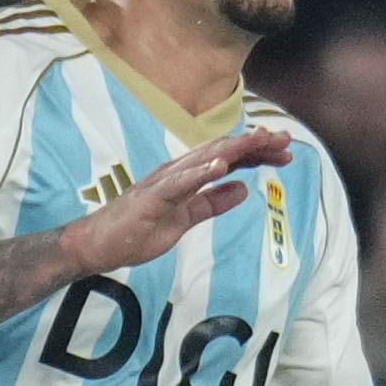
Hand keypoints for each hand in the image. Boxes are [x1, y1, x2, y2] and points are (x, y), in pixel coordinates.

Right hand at [59, 127, 292, 272]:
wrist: (99, 245)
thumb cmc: (138, 229)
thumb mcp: (186, 218)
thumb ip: (213, 204)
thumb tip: (242, 189)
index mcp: (186, 176)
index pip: (227, 158)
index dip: (257, 153)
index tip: (285, 153)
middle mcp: (176, 171)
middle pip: (222, 151)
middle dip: (255, 145)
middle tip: (287, 140)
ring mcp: (162, 181)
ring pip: (204, 159)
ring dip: (235, 149)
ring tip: (262, 141)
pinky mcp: (151, 197)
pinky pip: (178, 182)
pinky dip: (200, 173)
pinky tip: (222, 166)